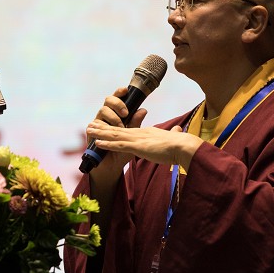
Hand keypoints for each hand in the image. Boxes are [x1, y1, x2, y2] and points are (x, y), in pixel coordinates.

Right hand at [86, 86, 148, 182]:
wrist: (113, 165)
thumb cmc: (124, 149)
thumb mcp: (133, 136)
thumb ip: (136, 123)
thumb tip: (143, 109)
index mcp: (117, 113)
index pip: (118, 98)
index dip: (119, 92)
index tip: (125, 90)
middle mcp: (106, 115)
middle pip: (108, 100)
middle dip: (117, 104)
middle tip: (125, 113)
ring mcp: (98, 122)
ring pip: (102, 110)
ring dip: (112, 117)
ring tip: (120, 126)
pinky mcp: (91, 132)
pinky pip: (93, 124)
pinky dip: (100, 127)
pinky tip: (105, 129)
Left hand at [86, 121, 203, 170]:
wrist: (184, 146)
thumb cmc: (181, 145)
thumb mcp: (174, 139)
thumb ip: (173, 135)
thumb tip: (178, 131)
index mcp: (147, 133)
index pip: (128, 130)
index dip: (116, 129)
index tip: (106, 127)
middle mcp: (140, 134)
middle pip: (118, 130)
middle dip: (103, 128)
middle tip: (91, 125)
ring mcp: (138, 140)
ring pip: (115, 135)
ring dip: (101, 133)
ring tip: (89, 130)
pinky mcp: (138, 147)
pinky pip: (119, 145)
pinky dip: (108, 143)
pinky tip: (98, 143)